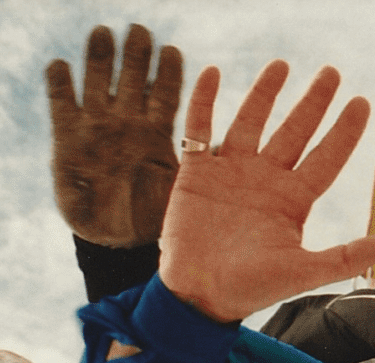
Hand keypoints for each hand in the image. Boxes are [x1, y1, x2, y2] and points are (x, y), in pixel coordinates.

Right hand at [45, 24, 181, 246]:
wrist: (117, 242)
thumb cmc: (156, 223)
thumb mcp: (185, 198)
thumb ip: (202, 178)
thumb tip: (238, 167)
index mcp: (158, 136)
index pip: (166, 96)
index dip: (168, 74)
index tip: (173, 51)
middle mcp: (126, 124)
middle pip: (131, 79)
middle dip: (135, 55)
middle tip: (140, 31)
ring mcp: (96, 128)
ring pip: (97, 83)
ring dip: (99, 58)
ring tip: (103, 33)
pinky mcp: (66, 139)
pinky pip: (61, 105)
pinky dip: (59, 85)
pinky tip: (61, 66)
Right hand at [158, 62, 374, 322]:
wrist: (201, 294)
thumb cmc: (253, 288)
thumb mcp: (304, 272)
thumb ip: (345, 256)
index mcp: (293, 201)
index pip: (326, 158)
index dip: (345, 131)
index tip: (363, 103)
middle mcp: (266, 181)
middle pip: (296, 132)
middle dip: (314, 102)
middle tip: (332, 72)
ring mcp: (232, 173)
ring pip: (252, 121)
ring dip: (265, 93)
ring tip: (283, 65)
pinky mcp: (196, 172)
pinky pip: (200, 127)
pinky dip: (205, 100)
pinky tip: (213, 73)